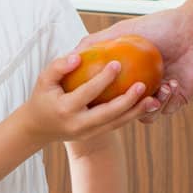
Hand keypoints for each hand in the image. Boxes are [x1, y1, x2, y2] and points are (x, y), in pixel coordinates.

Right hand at [22, 52, 156, 144]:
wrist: (38, 128)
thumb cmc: (42, 97)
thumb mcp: (43, 79)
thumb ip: (59, 66)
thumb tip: (78, 56)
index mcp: (65, 108)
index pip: (87, 92)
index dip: (103, 79)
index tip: (117, 63)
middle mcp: (79, 124)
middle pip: (108, 114)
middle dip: (127, 101)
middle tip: (142, 85)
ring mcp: (89, 133)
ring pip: (117, 123)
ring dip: (136, 112)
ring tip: (154, 100)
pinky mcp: (96, 135)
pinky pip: (117, 126)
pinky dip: (132, 116)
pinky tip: (146, 105)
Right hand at [79, 6, 192, 119]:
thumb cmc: (161, 26)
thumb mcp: (123, 31)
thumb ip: (95, 42)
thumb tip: (69, 56)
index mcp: (129, 73)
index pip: (109, 94)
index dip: (101, 99)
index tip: (97, 96)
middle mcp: (143, 85)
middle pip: (125, 109)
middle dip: (125, 107)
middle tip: (127, 99)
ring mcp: (159, 93)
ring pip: (145, 115)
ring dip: (148, 106)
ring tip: (159, 88)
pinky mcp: (178, 98)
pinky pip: (166, 111)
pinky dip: (166, 102)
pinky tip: (172, 84)